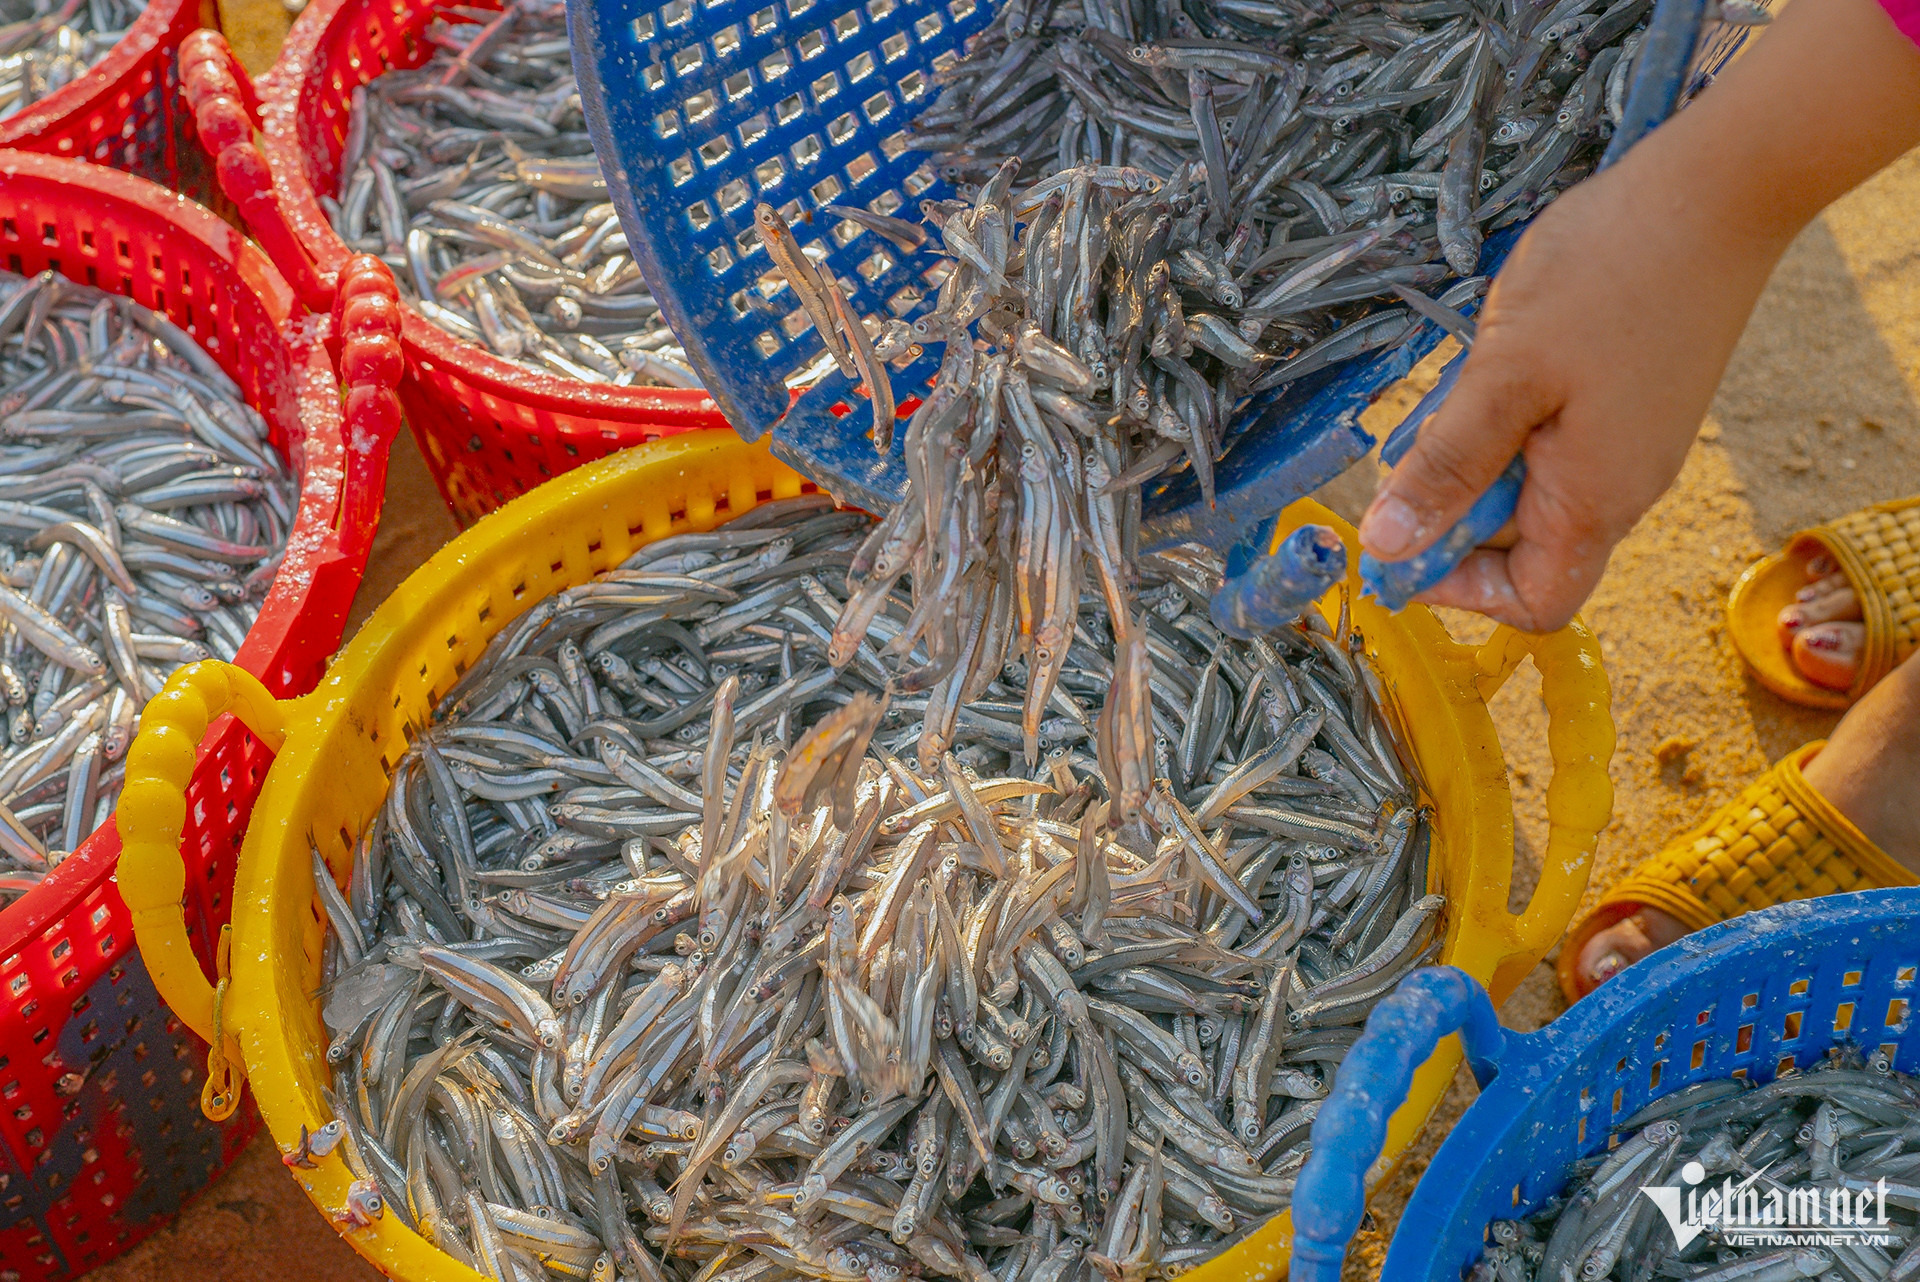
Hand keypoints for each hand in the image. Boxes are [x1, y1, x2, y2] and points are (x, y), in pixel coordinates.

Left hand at [1357, 0, 1919, 630]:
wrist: (1716, 189)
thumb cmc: (1610, 272)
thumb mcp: (1503, 372)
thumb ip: (1446, 464)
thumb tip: (1388, 546)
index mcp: (1593, 501)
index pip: (1530, 603)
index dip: (1457, 587)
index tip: (1401, 535)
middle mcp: (1622, 490)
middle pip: (1526, 551)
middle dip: (1458, 512)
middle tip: (1418, 444)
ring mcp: (1633, 447)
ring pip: (1535, 492)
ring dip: (1479, 459)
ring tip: (1463, 391)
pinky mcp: (1632, 405)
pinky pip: (1557, 446)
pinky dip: (1510, 423)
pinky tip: (1497, 366)